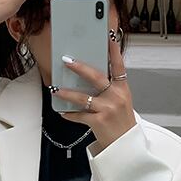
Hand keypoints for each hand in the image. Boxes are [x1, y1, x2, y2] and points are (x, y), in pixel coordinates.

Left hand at [53, 30, 135, 148]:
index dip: (114, 50)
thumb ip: (109, 88)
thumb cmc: (121, 121)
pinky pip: (79, 115)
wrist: (125, 144)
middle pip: (96, 77)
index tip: (108, 36)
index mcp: (122, 89)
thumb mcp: (121, 101)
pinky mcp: (98, 122)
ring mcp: (107, 110)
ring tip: (55, 89)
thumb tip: (88, 75)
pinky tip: (62, 112)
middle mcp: (116, 97)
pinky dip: (70, 114)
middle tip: (67, 60)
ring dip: (66, 93)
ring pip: (82, 97)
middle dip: (80, 68)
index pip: (118, 65)